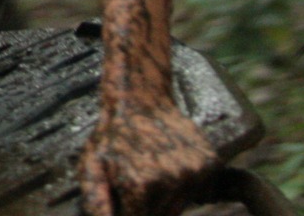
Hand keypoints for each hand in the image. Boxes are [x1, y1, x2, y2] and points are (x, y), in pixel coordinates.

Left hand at [79, 99, 217, 215]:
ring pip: (180, 205)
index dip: (127, 210)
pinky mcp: (211, 163)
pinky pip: (199, 190)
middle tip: (135, 177)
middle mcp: (171, 181)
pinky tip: (169, 162)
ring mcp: (194, 172)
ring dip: (166, 195)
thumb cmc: (113, 134)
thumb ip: (96, 200)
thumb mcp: (92, 165)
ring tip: (151, 168)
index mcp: (140, 185)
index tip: (122, 193)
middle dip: (146, 205)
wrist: (141, 97)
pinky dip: (185, 184)